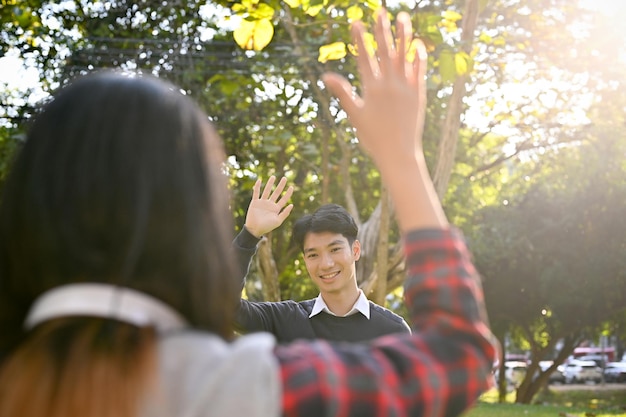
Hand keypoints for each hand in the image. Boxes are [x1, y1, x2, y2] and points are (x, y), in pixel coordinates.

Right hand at [244, 176, 293, 237]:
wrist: (255, 229)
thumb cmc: (267, 227)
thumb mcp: (278, 221)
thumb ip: (285, 213)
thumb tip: (292, 205)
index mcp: (276, 209)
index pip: (284, 199)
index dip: (288, 193)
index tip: (292, 187)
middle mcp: (270, 204)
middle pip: (276, 193)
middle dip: (281, 186)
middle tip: (285, 178)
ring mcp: (262, 202)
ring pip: (267, 191)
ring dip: (270, 184)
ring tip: (273, 176)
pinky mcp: (255, 202)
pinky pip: (256, 193)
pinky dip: (257, 187)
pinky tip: (259, 180)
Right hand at [322, 10, 426, 169]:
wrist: (398, 153)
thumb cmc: (373, 137)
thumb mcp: (354, 115)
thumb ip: (342, 92)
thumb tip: (325, 75)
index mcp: (372, 89)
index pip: (364, 58)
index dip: (359, 39)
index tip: (355, 22)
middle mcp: (390, 84)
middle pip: (384, 51)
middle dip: (381, 30)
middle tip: (380, 11)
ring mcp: (406, 87)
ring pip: (404, 56)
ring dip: (403, 35)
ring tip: (403, 17)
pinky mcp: (418, 94)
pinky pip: (418, 70)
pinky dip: (417, 56)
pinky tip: (416, 44)